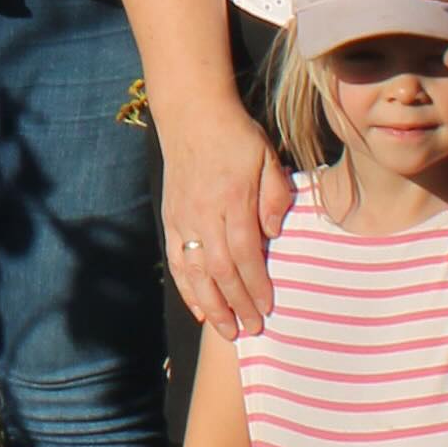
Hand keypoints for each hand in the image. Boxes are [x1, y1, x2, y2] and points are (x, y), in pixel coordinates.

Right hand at [163, 103, 293, 338]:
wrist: (191, 115)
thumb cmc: (236, 137)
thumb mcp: (267, 158)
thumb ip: (276, 197)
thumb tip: (275, 235)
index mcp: (233, 200)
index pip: (245, 253)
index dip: (256, 285)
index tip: (268, 308)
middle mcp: (204, 214)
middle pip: (219, 270)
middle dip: (236, 305)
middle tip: (252, 330)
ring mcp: (183, 219)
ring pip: (195, 272)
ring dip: (210, 306)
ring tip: (226, 330)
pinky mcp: (171, 219)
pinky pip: (178, 261)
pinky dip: (187, 289)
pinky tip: (198, 309)